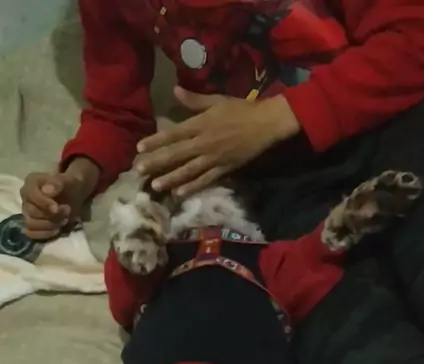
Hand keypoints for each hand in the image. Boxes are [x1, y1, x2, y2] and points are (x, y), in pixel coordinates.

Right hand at [21, 172, 85, 239]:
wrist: (72, 196)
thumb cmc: (68, 187)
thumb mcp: (69, 180)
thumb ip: (58, 183)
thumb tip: (47, 191)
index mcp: (31, 182)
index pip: (31, 195)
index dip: (44, 203)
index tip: (57, 208)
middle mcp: (25, 197)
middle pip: (32, 212)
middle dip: (53, 215)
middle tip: (67, 211)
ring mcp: (27, 212)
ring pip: (31, 224)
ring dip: (50, 225)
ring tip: (64, 220)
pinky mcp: (31, 225)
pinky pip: (31, 233)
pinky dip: (45, 234)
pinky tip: (57, 229)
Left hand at [135, 87, 299, 197]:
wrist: (266, 124)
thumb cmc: (241, 109)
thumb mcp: (217, 100)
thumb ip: (195, 99)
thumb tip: (175, 91)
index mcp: (200, 124)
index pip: (173, 134)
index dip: (155, 141)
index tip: (139, 148)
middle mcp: (204, 143)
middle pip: (176, 155)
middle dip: (156, 162)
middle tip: (138, 170)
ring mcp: (213, 159)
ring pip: (188, 171)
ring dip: (170, 178)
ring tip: (154, 186)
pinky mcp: (223, 169)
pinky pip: (204, 180)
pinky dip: (191, 187)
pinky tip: (179, 193)